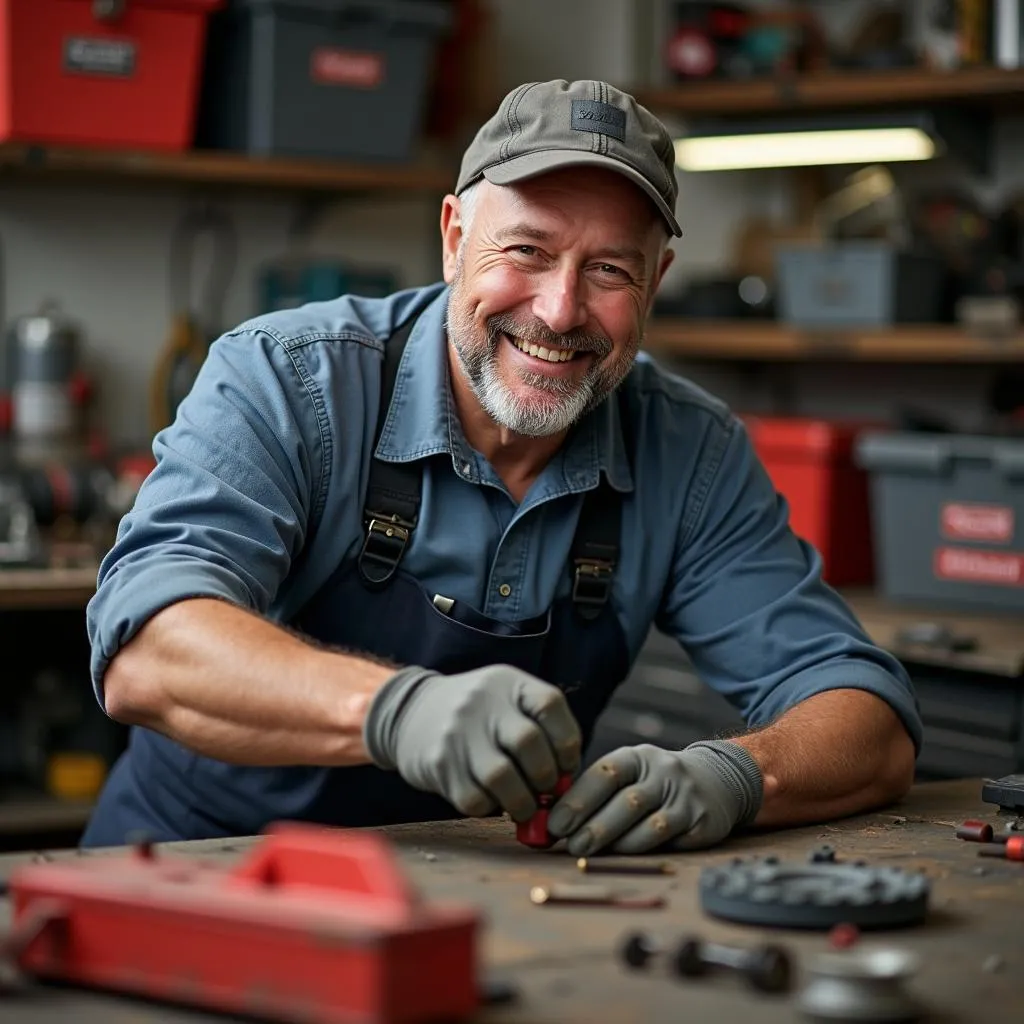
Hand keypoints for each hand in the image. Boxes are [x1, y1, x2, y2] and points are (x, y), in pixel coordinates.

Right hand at [363, 663, 581, 821]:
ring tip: (525, 804)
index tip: (566, 765)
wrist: (411, 713)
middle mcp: (482, 701)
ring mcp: (457, 731)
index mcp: (508, 683)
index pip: (550, 704)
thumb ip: (541, 731)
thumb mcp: (508, 702)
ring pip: (501, 776)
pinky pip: (474, 798)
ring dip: (522, 801)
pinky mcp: (439, 763)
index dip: (568, 742)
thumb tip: (567, 780)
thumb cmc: (479, 716)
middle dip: (546, 776)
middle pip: (528, 742)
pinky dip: (490, 808)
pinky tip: (492, 800)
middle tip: (546, 790)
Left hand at [546, 741, 762, 854]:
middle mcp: (661, 772)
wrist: (715, 780)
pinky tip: (623, 854)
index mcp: (635, 757)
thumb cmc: (653, 783)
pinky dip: (643, 848)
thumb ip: (596, 793)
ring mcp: (683, 796)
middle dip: (593, 826)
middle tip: (570, 845)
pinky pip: (669, 838)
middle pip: (625, 801)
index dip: (577, 799)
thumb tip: (552, 822)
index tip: (555, 823)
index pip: (604, 773)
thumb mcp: (629, 775)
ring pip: (648, 822)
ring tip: (590, 853)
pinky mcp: (701, 821)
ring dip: (616, 841)